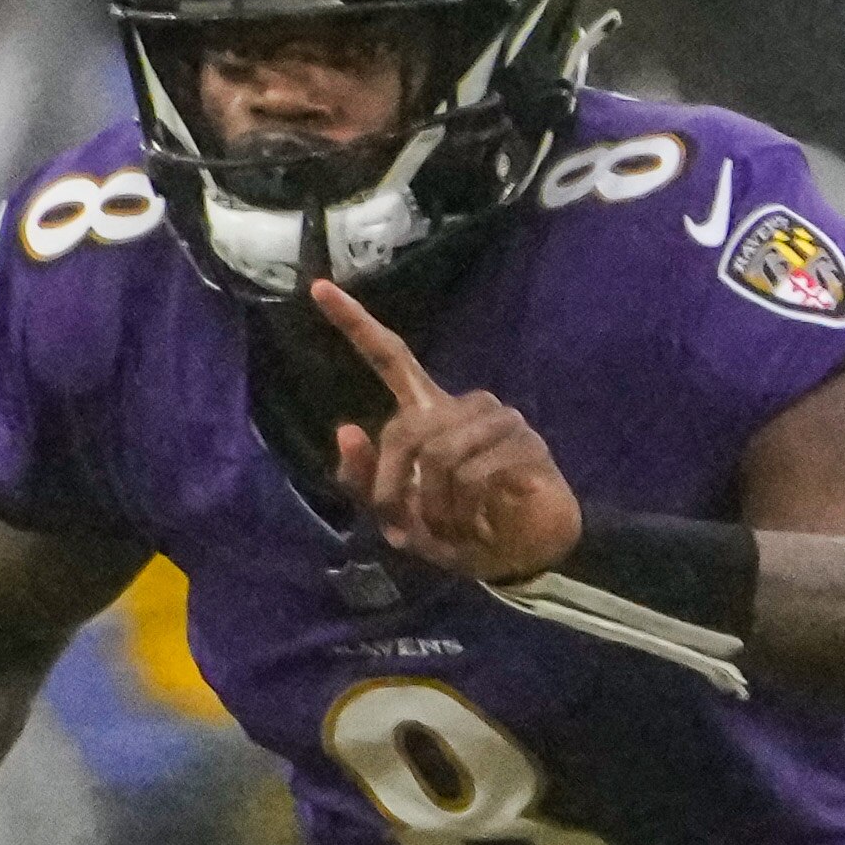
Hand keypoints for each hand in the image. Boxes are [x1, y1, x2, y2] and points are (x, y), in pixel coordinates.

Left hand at [313, 278, 580, 582]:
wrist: (520, 556)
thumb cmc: (460, 528)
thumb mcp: (399, 515)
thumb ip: (365, 479)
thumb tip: (346, 429)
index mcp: (427, 411)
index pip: (389, 357)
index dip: (354, 325)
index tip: (319, 288)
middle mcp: (462, 404)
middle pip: (404, 430)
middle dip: (394, 489)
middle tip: (407, 530)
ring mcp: (498, 419)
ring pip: (439, 455)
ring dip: (436, 508)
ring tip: (455, 527)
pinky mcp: (525, 443)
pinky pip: (472, 475)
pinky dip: (465, 513)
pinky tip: (482, 523)